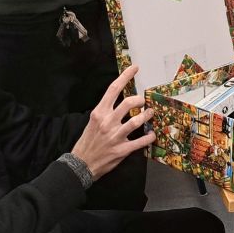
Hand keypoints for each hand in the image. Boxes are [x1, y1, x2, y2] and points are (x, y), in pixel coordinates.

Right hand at [71, 65, 155, 179]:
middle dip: (141, 100)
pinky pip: (140, 142)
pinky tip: (152, 134)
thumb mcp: (93, 122)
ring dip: (147, 116)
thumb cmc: (88, 141)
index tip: (135, 68)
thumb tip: (121, 102)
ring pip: (136, 121)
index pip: (113, 89)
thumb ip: (106, 112)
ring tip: (150, 113)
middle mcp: (107, 122)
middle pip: (129, 103)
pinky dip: (149, 137)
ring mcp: (115, 136)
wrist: (81, 164)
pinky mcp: (121, 150)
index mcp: (99, 113)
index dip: (125, 76)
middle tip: (144, 101)